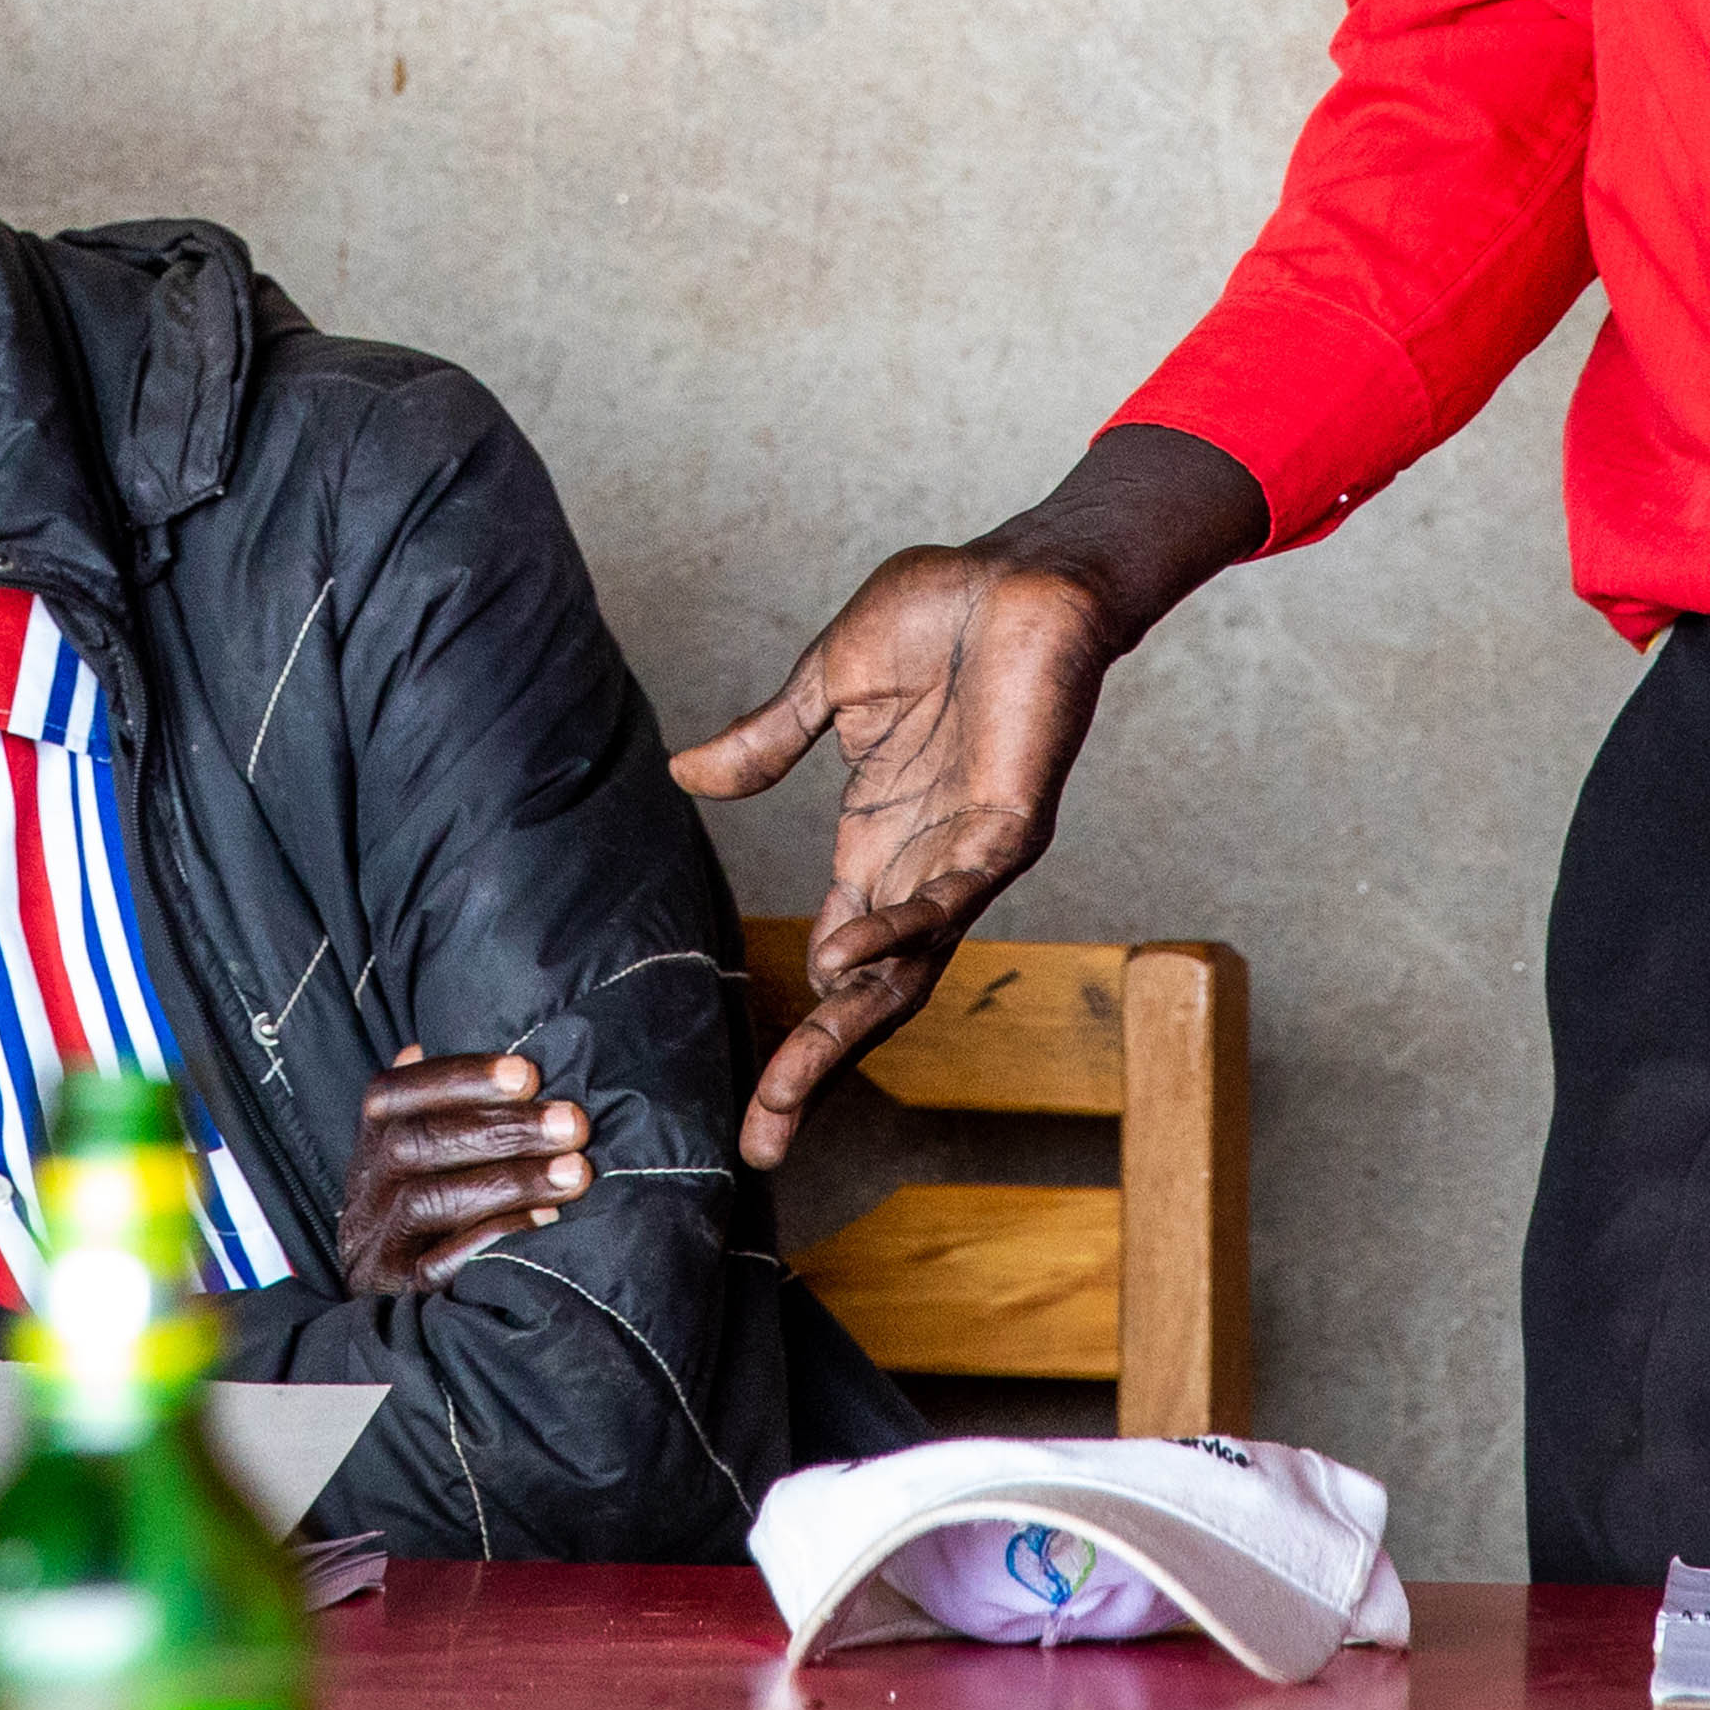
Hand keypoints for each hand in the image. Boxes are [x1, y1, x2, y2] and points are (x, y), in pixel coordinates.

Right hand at [336, 1045, 588, 1293]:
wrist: (410, 1338)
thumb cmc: (445, 1227)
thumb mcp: (435, 1169)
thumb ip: (453, 1117)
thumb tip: (485, 1055)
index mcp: (370, 1152)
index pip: (388, 1095)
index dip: (455, 1077)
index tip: (526, 1072)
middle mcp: (362, 1196)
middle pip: (412, 1145)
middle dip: (499, 1127)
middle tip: (571, 1123)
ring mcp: (374, 1250)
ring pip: (425, 1200)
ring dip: (508, 1179)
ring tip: (574, 1172)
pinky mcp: (398, 1298)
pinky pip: (436, 1266)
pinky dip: (493, 1237)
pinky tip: (545, 1224)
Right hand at [670, 429, 1265, 1169]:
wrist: (1020, 570)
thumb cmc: (941, 615)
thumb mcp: (826, 685)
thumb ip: (767, 741)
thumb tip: (689, 775)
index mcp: (879, 841)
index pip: (832, 964)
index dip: (797, 1033)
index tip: (753, 1109)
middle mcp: (922, 865)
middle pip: (868, 996)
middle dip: (815, 1066)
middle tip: (763, 1139)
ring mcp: (967, 852)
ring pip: (910, 967)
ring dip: (851, 1020)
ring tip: (796, 1071)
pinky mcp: (1009, 822)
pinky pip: (952, 895)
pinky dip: (899, 927)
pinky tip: (850, 953)